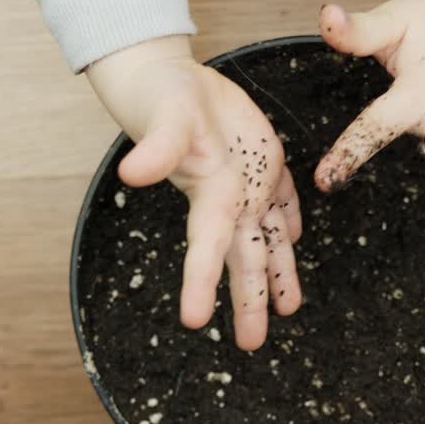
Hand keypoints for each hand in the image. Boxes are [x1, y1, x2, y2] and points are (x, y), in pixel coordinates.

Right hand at [87, 36, 303, 350]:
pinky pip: (279, 201)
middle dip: (246, 302)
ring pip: (266, 239)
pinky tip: (293, 241)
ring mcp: (247, 185)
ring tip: (285, 312)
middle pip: (241, 260)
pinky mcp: (262, 162)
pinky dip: (287, 224)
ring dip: (273, 275)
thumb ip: (156, 146)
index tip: (194, 323)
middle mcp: (228, 199)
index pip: (205, 249)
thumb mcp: (166, 116)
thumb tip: (132, 173)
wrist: (168, 77)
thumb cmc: (163, 97)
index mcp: (209, 194)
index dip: (201, 285)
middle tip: (251, 346)